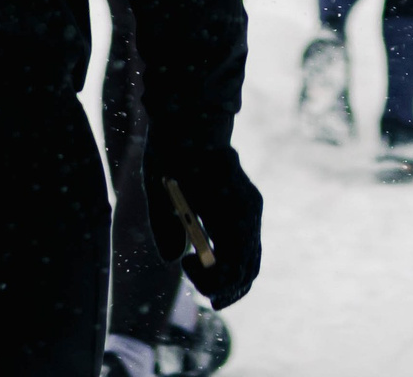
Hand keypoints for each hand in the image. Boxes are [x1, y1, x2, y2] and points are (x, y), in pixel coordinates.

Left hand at [145, 144, 262, 306]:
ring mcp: (252, 208)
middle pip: (247, 267)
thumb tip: (173, 259)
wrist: (191, 118)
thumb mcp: (159, 190)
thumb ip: (164, 227)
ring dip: (233, 280)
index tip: (186, 266)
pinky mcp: (249, 206)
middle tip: (203, 295)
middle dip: (226, 289)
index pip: (232, 261)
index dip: (212, 278)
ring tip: (209, 287)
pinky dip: (236, 263)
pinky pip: (250, 246)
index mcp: (230, 205)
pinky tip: (214, 264)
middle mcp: (249, 209)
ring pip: (252, 259)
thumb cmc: (172, 152)